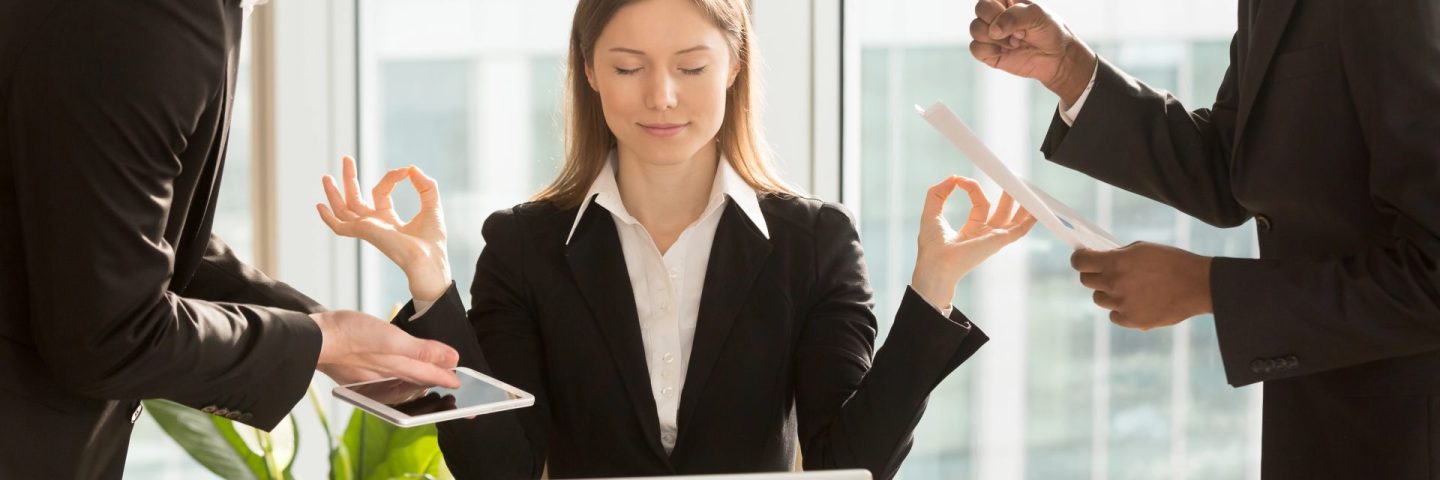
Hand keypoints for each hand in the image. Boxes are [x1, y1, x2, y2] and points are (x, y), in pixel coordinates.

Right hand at [312, 310, 460, 387]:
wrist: (312, 337)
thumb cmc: (349, 336)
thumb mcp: (392, 340)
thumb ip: (422, 351)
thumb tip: (451, 360)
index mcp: (398, 369)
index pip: (431, 376)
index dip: (448, 378)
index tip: (463, 384)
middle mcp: (387, 375)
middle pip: (419, 381)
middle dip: (436, 384)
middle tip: (452, 388)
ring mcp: (372, 374)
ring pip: (402, 379)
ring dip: (418, 380)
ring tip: (430, 381)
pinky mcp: (358, 370)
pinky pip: (386, 375)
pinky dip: (397, 375)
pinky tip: (395, 373)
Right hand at [317, 156, 451, 301]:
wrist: (429, 258)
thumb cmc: (432, 241)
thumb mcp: (432, 206)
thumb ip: (426, 186)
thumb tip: (412, 169)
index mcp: (388, 220)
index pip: (381, 191)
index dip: (392, 177)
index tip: (406, 171)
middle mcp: (374, 224)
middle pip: (355, 199)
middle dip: (350, 179)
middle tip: (346, 158)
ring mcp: (367, 229)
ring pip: (343, 210)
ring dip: (334, 193)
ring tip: (326, 176)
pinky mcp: (364, 232)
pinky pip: (340, 227)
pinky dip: (328, 218)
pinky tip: (319, 206)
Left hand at [912, 176, 1037, 310]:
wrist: (936, 263)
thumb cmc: (931, 246)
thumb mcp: (931, 212)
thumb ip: (938, 192)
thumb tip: (953, 178)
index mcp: (971, 230)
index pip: (980, 203)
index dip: (973, 188)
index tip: (960, 180)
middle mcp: (985, 235)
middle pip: (1002, 211)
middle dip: (1008, 195)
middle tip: (1011, 178)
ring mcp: (993, 238)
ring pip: (1014, 219)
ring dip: (1022, 203)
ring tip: (1026, 187)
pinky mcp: (999, 241)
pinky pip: (1020, 229)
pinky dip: (1030, 219)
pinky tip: (1038, 208)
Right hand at [970, 0, 1097, 105]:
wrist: (1056, 58)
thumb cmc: (1049, 31)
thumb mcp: (1037, 15)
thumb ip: (1014, 17)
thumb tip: (993, 31)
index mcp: (1006, 1)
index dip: (997, 9)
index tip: (1017, 17)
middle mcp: (996, 15)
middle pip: (979, 11)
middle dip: (998, 23)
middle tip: (1018, 32)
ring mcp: (990, 34)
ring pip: (975, 30)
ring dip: (997, 38)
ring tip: (1015, 43)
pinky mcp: (988, 52)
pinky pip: (975, 48)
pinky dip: (990, 50)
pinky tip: (1006, 52)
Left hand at [1071, 242, 1213, 330]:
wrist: (1198, 285)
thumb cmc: (1172, 261)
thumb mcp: (1142, 249)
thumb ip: (1118, 255)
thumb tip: (1100, 259)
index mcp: (1115, 262)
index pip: (1080, 262)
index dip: (1079, 259)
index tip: (1082, 258)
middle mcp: (1114, 284)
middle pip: (1087, 281)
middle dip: (1093, 275)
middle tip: (1105, 272)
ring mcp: (1122, 304)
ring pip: (1100, 299)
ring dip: (1108, 293)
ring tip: (1128, 288)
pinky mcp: (1132, 321)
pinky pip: (1114, 316)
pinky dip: (1121, 310)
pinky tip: (1136, 302)